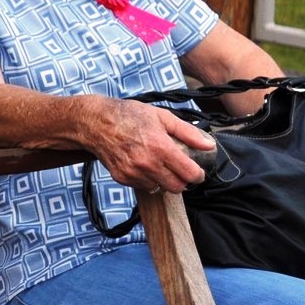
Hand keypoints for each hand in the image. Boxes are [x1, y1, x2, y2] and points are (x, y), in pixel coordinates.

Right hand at [87, 97, 213, 194]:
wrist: (96, 122)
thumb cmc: (128, 115)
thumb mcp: (162, 116)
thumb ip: (188, 132)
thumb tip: (209, 145)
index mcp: (161, 147)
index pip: (189, 174)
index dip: (197, 175)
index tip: (197, 172)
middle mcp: (147, 163)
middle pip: (176, 187)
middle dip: (182, 180)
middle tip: (179, 170)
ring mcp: (133, 172)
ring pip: (159, 188)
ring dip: (163, 180)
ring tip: (157, 164)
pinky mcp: (122, 177)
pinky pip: (143, 186)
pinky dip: (146, 179)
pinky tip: (142, 164)